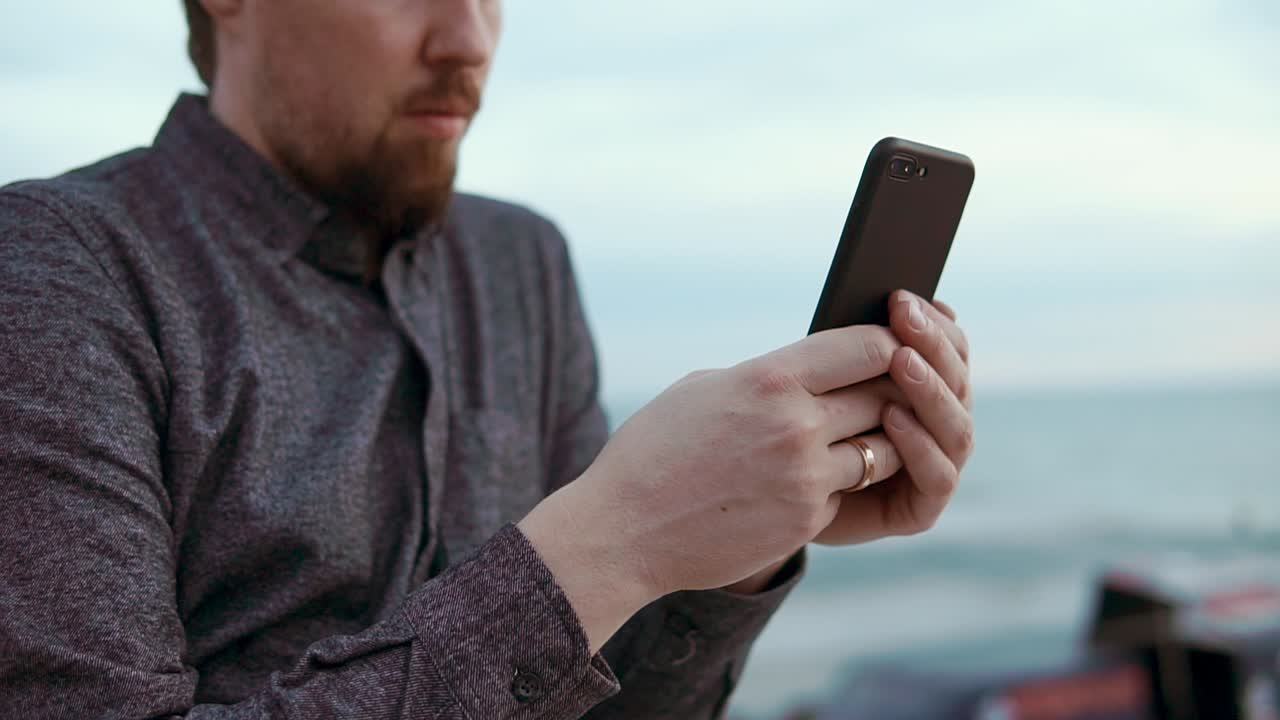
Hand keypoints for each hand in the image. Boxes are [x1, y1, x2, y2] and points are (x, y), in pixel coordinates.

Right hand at [520, 323, 914, 649]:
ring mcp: (807, 478)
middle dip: (889, 393)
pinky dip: (834, 486)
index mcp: (769, 379)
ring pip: (881, 451)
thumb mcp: (704, 388)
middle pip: (884, 396)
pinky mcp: (806, 521)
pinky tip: (799, 483)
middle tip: (887, 392)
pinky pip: (846, 492)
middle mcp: (797, 425)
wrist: (624, 530)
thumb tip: (810, 369)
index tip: (887, 350)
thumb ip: (766, 376)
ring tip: (850, 438)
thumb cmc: (654, 450)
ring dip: (872, 444)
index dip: (888, 346)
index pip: (867, 347)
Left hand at [812, 291, 973, 544]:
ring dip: (930, 390)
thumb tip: (900, 301)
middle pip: (958, 382)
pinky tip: (893, 417)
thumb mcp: (822, 382)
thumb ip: (858, 351)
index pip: (950, 351)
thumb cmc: (792, 431)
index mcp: (925, 391)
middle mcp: (938, 428)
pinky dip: (919, 445)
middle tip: (904, 318)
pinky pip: (937, 476)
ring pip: (956, 427)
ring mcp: (935, 468)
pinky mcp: (920, 510)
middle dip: (932, 346)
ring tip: (900, 361)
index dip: (933, 323)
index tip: (901, 296)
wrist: (767, 500)